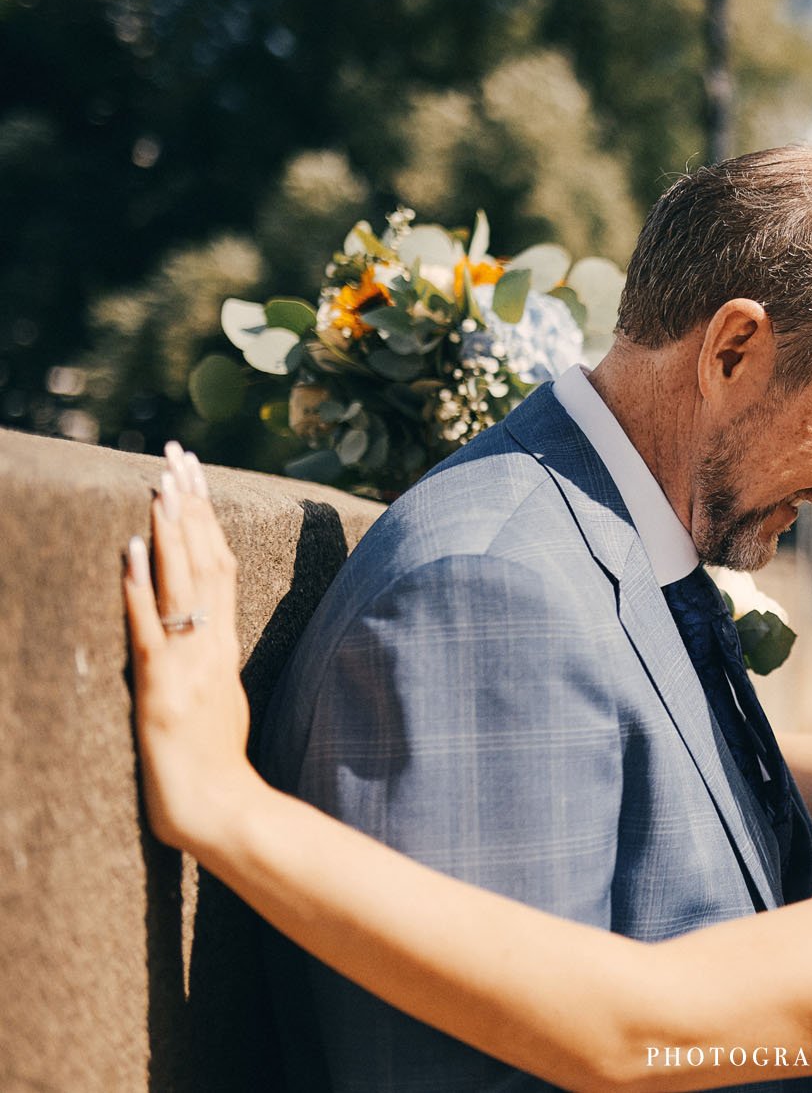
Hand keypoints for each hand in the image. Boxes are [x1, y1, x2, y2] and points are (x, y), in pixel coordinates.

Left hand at [124, 442, 262, 854]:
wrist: (220, 809)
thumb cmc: (218, 766)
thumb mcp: (224, 700)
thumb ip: (213, 662)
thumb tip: (203, 635)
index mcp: (227, 646)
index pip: (223, 566)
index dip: (208, 519)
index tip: (195, 477)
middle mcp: (213, 645)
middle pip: (207, 560)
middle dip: (191, 505)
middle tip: (179, 456)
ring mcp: (189, 664)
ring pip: (183, 584)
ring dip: (170, 532)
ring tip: (160, 486)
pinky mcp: (161, 688)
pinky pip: (150, 629)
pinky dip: (139, 588)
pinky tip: (130, 552)